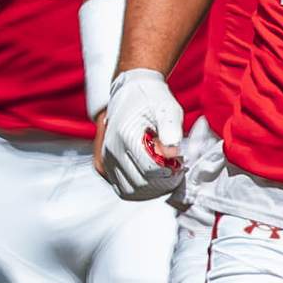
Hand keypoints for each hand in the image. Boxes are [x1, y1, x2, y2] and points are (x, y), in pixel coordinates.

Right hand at [96, 69, 184, 200]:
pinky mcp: (103, 165)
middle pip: (141, 184)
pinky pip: (122, 187)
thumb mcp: (168, 109)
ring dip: (150, 188)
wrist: (131, 91)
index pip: (151, 170)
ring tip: (162, 172)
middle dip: (162, 181)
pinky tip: (149, 174)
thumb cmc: (152, 100)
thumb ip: (171, 130)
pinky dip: (137, 187)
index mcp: (125, 135)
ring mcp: (105, 159)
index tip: (179, 161)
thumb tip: (173, 152)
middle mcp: (111, 149)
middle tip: (173, 167)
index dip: (170, 171)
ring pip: (130, 191)